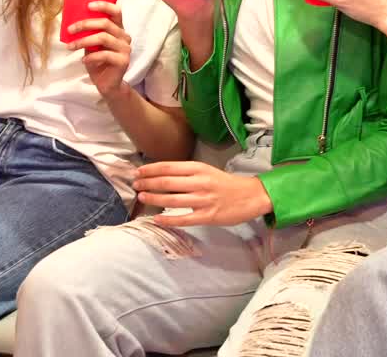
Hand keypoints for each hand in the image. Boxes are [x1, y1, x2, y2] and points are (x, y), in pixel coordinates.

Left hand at [66, 1, 131, 97]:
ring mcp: (126, 49)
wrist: (107, 85)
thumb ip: (89, 33)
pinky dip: (91, 57)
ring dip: (83, 41)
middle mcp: (124, 37)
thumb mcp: (91, 45)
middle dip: (85, 24)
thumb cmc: (98, 62)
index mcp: (118, 29)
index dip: (104, 6)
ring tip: (71, 47)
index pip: (116, 12)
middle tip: (70, 30)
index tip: (88, 5)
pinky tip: (83, 60)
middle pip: (105, 23)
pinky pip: (105, 54)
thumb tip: (73, 23)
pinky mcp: (123, 61)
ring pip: (103, 38)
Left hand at [134, 161, 272, 226]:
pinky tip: (157, 219)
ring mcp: (203, 200)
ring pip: (172, 200)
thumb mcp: (206, 171)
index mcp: (198, 168)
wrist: (250, 196)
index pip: (168, 167)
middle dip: (148, 183)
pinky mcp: (208, 216)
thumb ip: (186, 173)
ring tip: (142, 198)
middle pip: (167, 182)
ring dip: (154, 199)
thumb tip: (161, 176)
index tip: (138, 172)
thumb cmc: (225, 183)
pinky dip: (168, 220)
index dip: (150, 170)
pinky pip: (184, 219)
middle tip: (135, 185)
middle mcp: (199, 182)